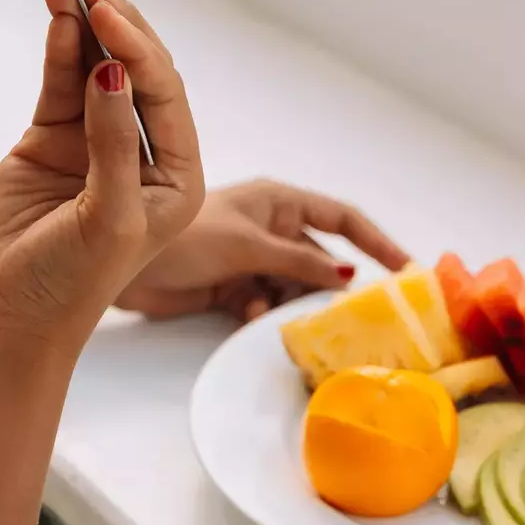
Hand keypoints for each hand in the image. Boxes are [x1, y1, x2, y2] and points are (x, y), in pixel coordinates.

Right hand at [0, 0, 204, 347]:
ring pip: (98, 72)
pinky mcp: (55, 141)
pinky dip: (60, 53)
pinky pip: (62, 86)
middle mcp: (143, 158)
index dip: (142, 54)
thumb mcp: (108, 218)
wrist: (6, 313)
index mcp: (176, 180)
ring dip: (86, 31)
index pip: (168, 100)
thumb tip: (112, 71)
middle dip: (122, 29)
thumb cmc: (70, 284)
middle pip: (141, 76)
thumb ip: (113, 144)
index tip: (110, 17)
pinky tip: (57, 19)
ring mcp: (97, 145)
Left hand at [116, 179, 409, 321]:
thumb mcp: (246, 244)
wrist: (118, 262)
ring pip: (294, 287)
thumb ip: (298, 261)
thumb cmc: (182, 236)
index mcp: (278, 201)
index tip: (406, 270)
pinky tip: (252, 316)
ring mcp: (252, 259)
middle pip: (322, 259)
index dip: (376, 241)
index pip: (342, 218)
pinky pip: (266, 304)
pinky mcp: (231, 288)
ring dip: (297, 304)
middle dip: (335, 286)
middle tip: (359, 318)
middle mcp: (270, 227)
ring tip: (302, 322)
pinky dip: (264, 313)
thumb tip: (349, 278)